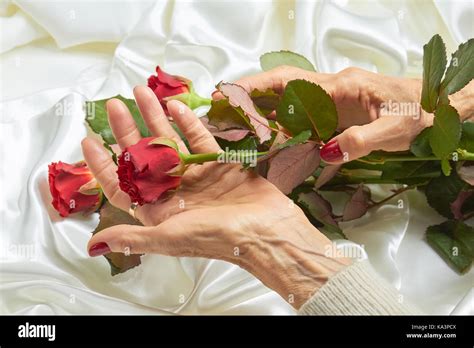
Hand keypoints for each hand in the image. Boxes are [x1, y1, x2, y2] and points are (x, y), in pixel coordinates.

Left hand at [82, 86, 349, 308]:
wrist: (266, 231)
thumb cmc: (218, 238)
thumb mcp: (170, 238)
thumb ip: (133, 237)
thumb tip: (94, 244)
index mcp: (158, 210)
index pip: (122, 186)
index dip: (103, 165)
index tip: (89, 140)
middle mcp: (173, 192)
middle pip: (142, 157)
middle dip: (126, 131)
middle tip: (114, 105)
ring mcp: (195, 176)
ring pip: (169, 142)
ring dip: (154, 118)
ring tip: (142, 93)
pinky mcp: (217, 164)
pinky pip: (199, 138)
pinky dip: (188, 122)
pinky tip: (176, 105)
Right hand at [221, 66, 472, 163]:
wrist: (435, 106)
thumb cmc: (419, 113)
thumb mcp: (395, 129)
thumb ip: (362, 140)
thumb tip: (325, 153)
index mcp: (340, 87)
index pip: (289, 82)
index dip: (257, 87)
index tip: (229, 93)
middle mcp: (329, 90)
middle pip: (279, 86)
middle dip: (248, 94)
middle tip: (219, 107)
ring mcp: (329, 101)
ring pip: (286, 101)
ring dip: (259, 111)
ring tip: (233, 126)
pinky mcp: (333, 113)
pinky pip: (299, 117)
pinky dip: (278, 126)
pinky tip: (266, 139)